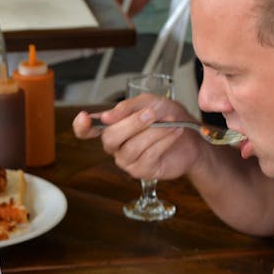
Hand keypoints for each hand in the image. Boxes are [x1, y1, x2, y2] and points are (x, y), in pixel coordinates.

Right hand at [71, 95, 207, 182]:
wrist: (192, 137)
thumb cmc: (169, 118)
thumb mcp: (150, 102)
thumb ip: (129, 106)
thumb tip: (107, 116)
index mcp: (112, 126)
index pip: (86, 131)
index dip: (81, 127)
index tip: (84, 117)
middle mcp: (115, 146)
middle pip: (110, 137)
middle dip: (131, 124)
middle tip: (151, 114)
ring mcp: (127, 160)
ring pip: (131, 147)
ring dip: (153, 132)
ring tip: (170, 123)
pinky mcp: (142, 171)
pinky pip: (148, 156)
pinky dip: (163, 141)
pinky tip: (174, 132)